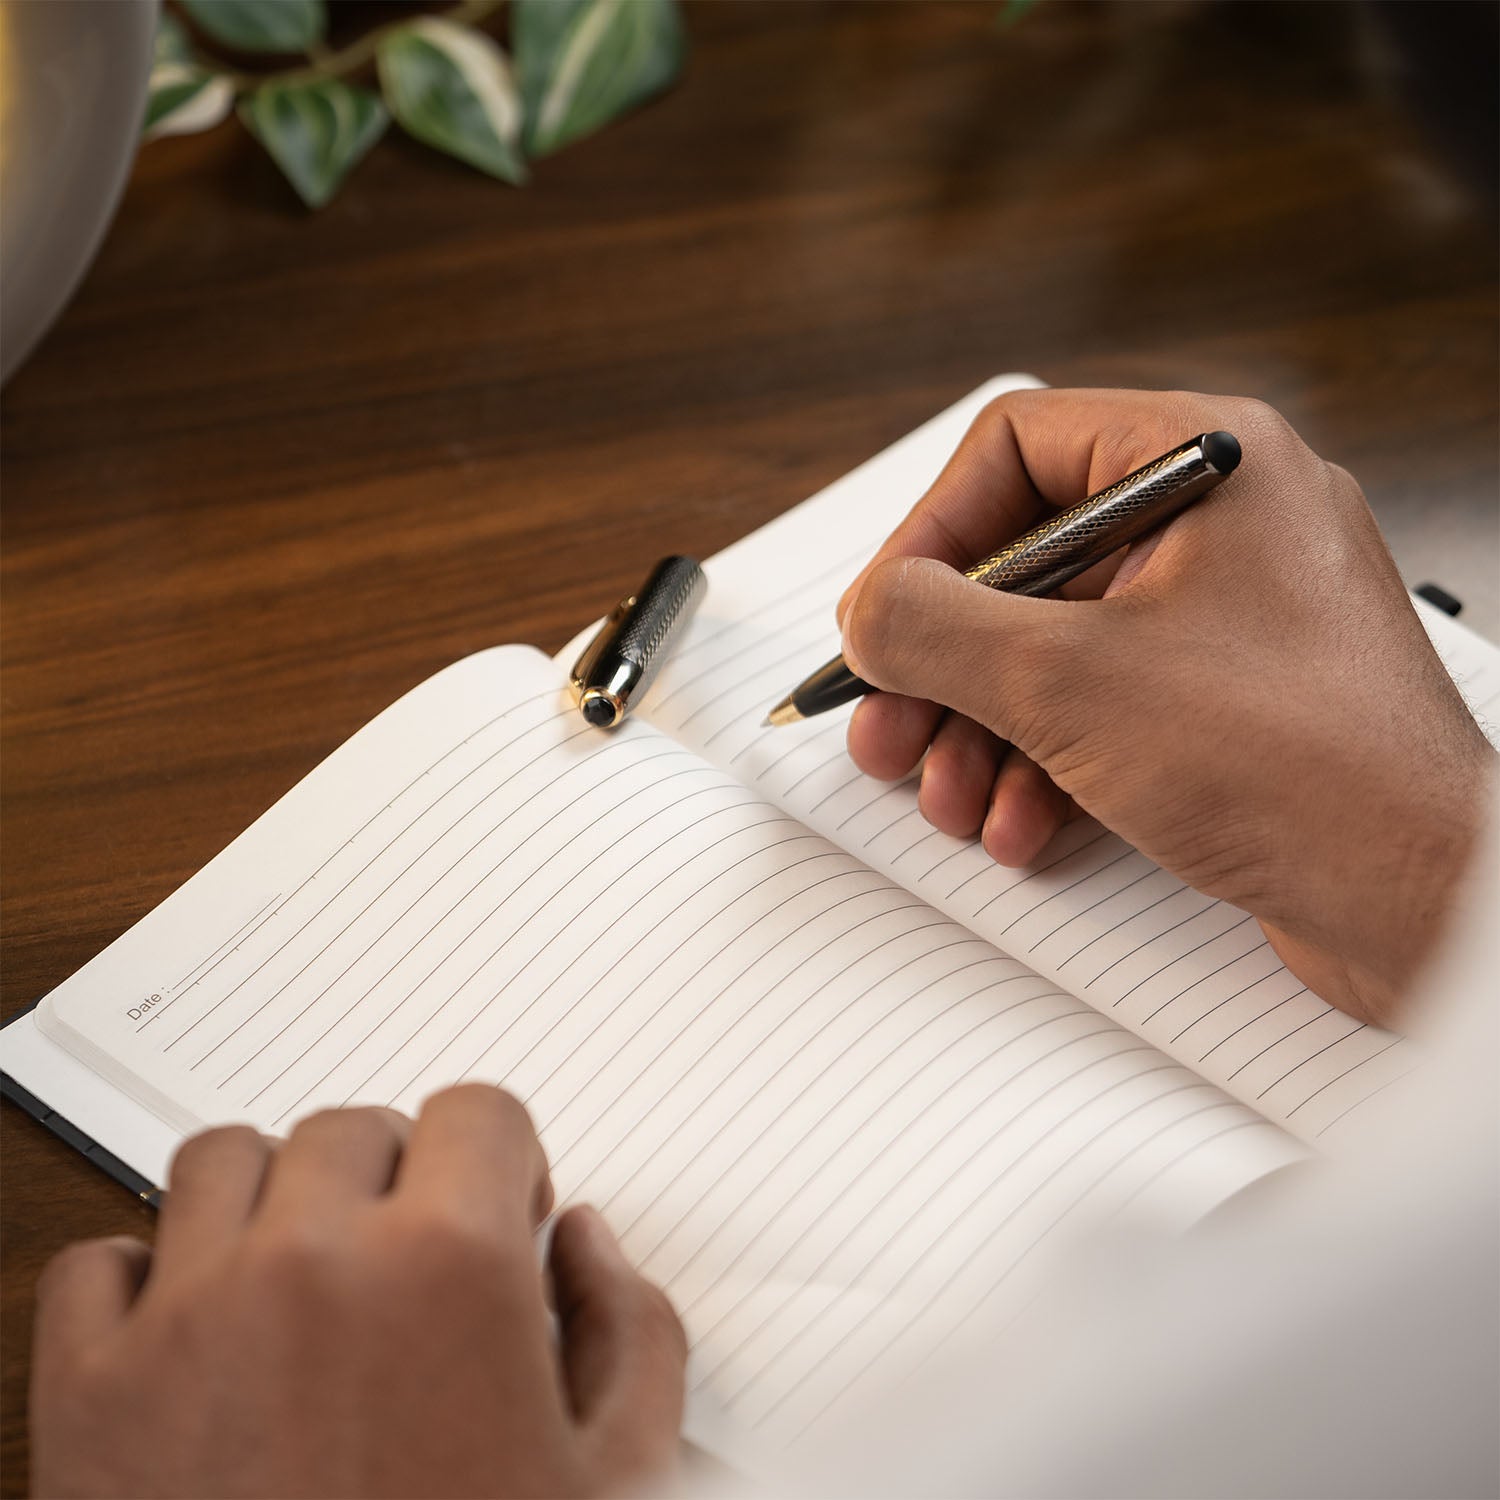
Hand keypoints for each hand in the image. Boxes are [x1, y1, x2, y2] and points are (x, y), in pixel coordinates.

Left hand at [31, 1086, 685, 1497]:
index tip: (497, 1218)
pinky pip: (97, 1262)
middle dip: (395, 1181)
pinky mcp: (89, 1395)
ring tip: (302, 1281)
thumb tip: (584, 1242)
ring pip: (221, 1160)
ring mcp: (190, 1319)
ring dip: (270, 1201)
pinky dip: (140, 1280)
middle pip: (352, 1127)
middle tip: (407, 1263)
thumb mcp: (621, 1481)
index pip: (478, 1111)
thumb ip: (636, 1332)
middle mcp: (313, 1262)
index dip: (503, 1164)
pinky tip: (197, 1335)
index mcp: (452, 1265)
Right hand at [838, 388, 1492, 1026]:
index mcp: (1208, 463)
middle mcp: (1224, 525)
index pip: (1016, 448)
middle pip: (1027, 563)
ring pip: (1058, 648)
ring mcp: (1232, 618)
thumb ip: (937, 630)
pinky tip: (1021, 826)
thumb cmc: (1300, 767)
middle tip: (887, 725)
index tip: (881, 617)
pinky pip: (1108, 708)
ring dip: (983, 730)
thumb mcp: (1069, 682)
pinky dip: (1048, 765)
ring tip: (948, 798)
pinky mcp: (1232, 704)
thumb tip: (869, 612)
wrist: (1429, 904)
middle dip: (944, 663)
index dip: (927, 535)